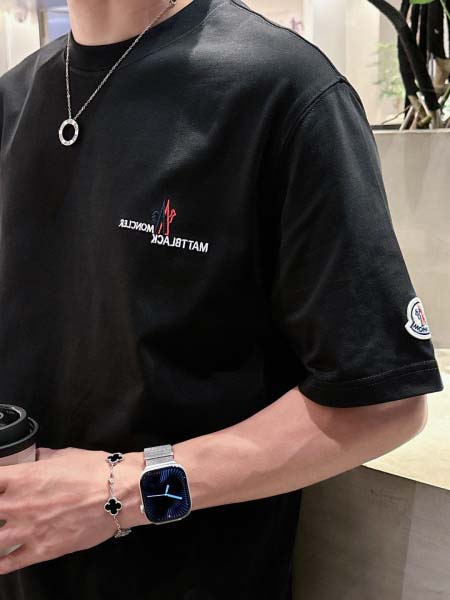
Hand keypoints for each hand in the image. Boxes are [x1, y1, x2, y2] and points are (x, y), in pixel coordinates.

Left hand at [0, 447, 146, 573]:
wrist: (119, 493)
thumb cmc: (95, 471)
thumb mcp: (64, 455)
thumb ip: (42, 458)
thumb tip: (35, 458)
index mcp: (23, 477)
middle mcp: (19, 504)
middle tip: (5, 507)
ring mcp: (27, 529)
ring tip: (2, 530)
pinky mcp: (41, 550)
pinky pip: (8, 563)